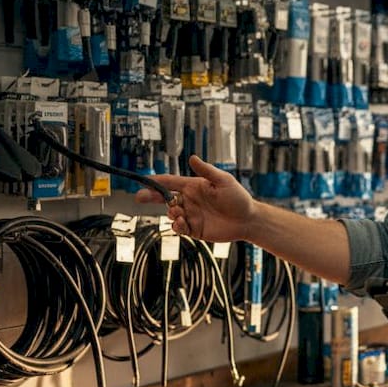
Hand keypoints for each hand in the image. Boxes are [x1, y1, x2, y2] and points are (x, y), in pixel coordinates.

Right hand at [133, 155, 254, 241]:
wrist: (248, 220)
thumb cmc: (238, 198)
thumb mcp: (224, 181)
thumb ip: (207, 171)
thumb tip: (192, 157)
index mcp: (193, 186)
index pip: (170, 182)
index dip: (155, 181)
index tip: (143, 181)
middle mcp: (189, 200)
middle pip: (164, 198)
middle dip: (151, 196)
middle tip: (140, 197)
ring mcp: (191, 215)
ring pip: (171, 213)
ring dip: (170, 212)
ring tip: (178, 212)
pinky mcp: (194, 229)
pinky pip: (179, 228)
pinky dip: (176, 226)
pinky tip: (181, 223)